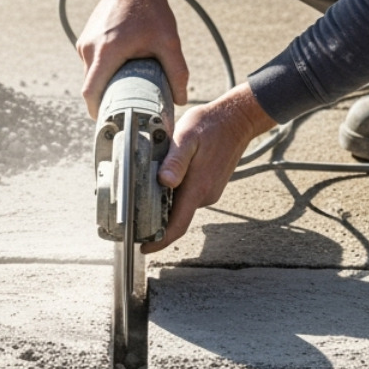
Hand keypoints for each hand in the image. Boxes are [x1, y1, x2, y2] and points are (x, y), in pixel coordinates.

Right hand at [77, 0, 189, 114]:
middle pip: (91, 86)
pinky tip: (122, 66)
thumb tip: (181, 99)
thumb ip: (177, 72)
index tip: (109, 121)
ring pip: (91, 75)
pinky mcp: (85, 38)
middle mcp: (89, 48)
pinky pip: (92, 63)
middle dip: (106, 99)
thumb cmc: (150, 9)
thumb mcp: (169, 41)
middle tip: (125, 106)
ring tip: (127, 84)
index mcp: (106, 51)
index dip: (97, 111)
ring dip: (106, 83)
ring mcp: (84, 42)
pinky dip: (104, 70)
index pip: (91, 92)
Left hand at [142, 83, 276, 252]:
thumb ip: (175, 160)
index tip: (143, 249)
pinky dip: (174, 192)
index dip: (159, 242)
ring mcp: (209, 191)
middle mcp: (205, 195)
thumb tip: (165, 182)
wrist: (237, 119)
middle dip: (155, 219)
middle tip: (132, 212)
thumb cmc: (211, 125)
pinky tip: (163, 178)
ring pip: (181, 204)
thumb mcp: (187, 137)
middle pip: (175, 216)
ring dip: (164, 201)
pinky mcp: (210, 185)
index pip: (177, 226)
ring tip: (144, 188)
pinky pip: (188, 195)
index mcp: (197, 188)